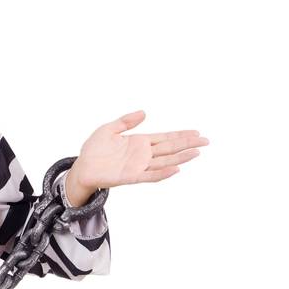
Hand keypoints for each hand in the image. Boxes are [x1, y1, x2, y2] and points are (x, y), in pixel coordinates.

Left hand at [67, 110, 208, 202]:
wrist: (82, 167)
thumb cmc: (94, 149)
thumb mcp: (109, 129)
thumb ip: (126, 121)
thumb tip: (144, 112)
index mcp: (139, 142)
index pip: (165, 138)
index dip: (180, 135)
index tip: (197, 132)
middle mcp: (143, 154)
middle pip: (170, 149)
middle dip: (188, 144)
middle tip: (206, 141)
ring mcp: (139, 166)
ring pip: (165, 161)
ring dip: (181, 157)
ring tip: (196, 152)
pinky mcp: (131, 176)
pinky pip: (151, 175)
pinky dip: (164, 173)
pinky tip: (177, 168)